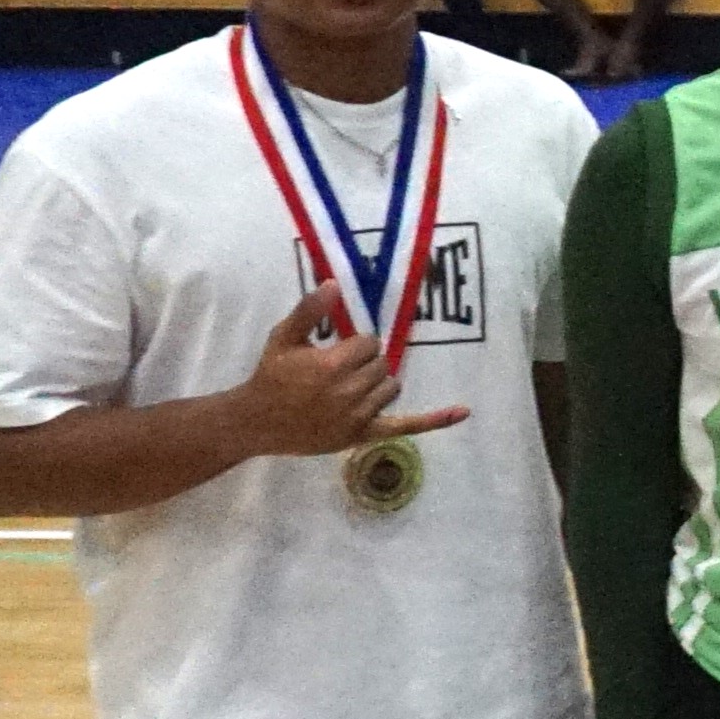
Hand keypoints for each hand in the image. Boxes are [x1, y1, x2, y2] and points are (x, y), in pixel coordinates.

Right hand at [222, 289, 466, 463]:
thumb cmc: (271, 376)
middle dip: (365, 362)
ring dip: (378, 383)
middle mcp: (349, 392)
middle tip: (340, 369)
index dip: (356, 345)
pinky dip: (436, 419)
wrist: (257, 421)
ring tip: (350, 386)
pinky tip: (463, 411)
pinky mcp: (365, 434)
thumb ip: (310, 311)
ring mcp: (359, 416)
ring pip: (392, 387)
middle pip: (382, 364)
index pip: (370, 343)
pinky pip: (408, 425)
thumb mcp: (284, 338)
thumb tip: (335, 284)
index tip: (338, 351)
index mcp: (331, 366)